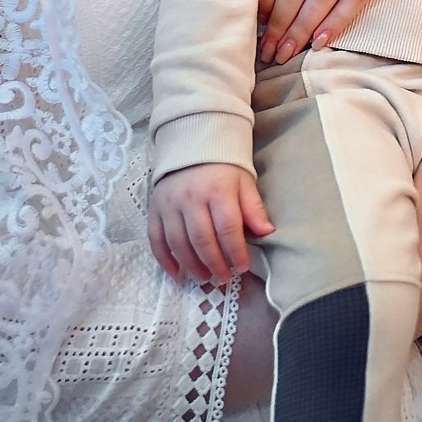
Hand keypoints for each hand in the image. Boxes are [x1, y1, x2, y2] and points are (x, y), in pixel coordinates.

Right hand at [148, 162, 273, 284]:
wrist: (192, 143)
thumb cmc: (223, 166)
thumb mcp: (244, 181)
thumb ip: (254, 208)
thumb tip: (267, 232)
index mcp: (218, 190)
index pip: (228, 229)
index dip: (235, 252)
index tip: (242, 267)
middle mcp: (191, 198)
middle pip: (202, 240)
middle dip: (215, 264)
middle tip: (223, 277)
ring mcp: (169, 204)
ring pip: (179, 243)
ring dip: (192, 265)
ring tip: (205, 277)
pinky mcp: (154, 209)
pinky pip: (156, 239)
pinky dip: (165, 259)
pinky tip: (176, 273)